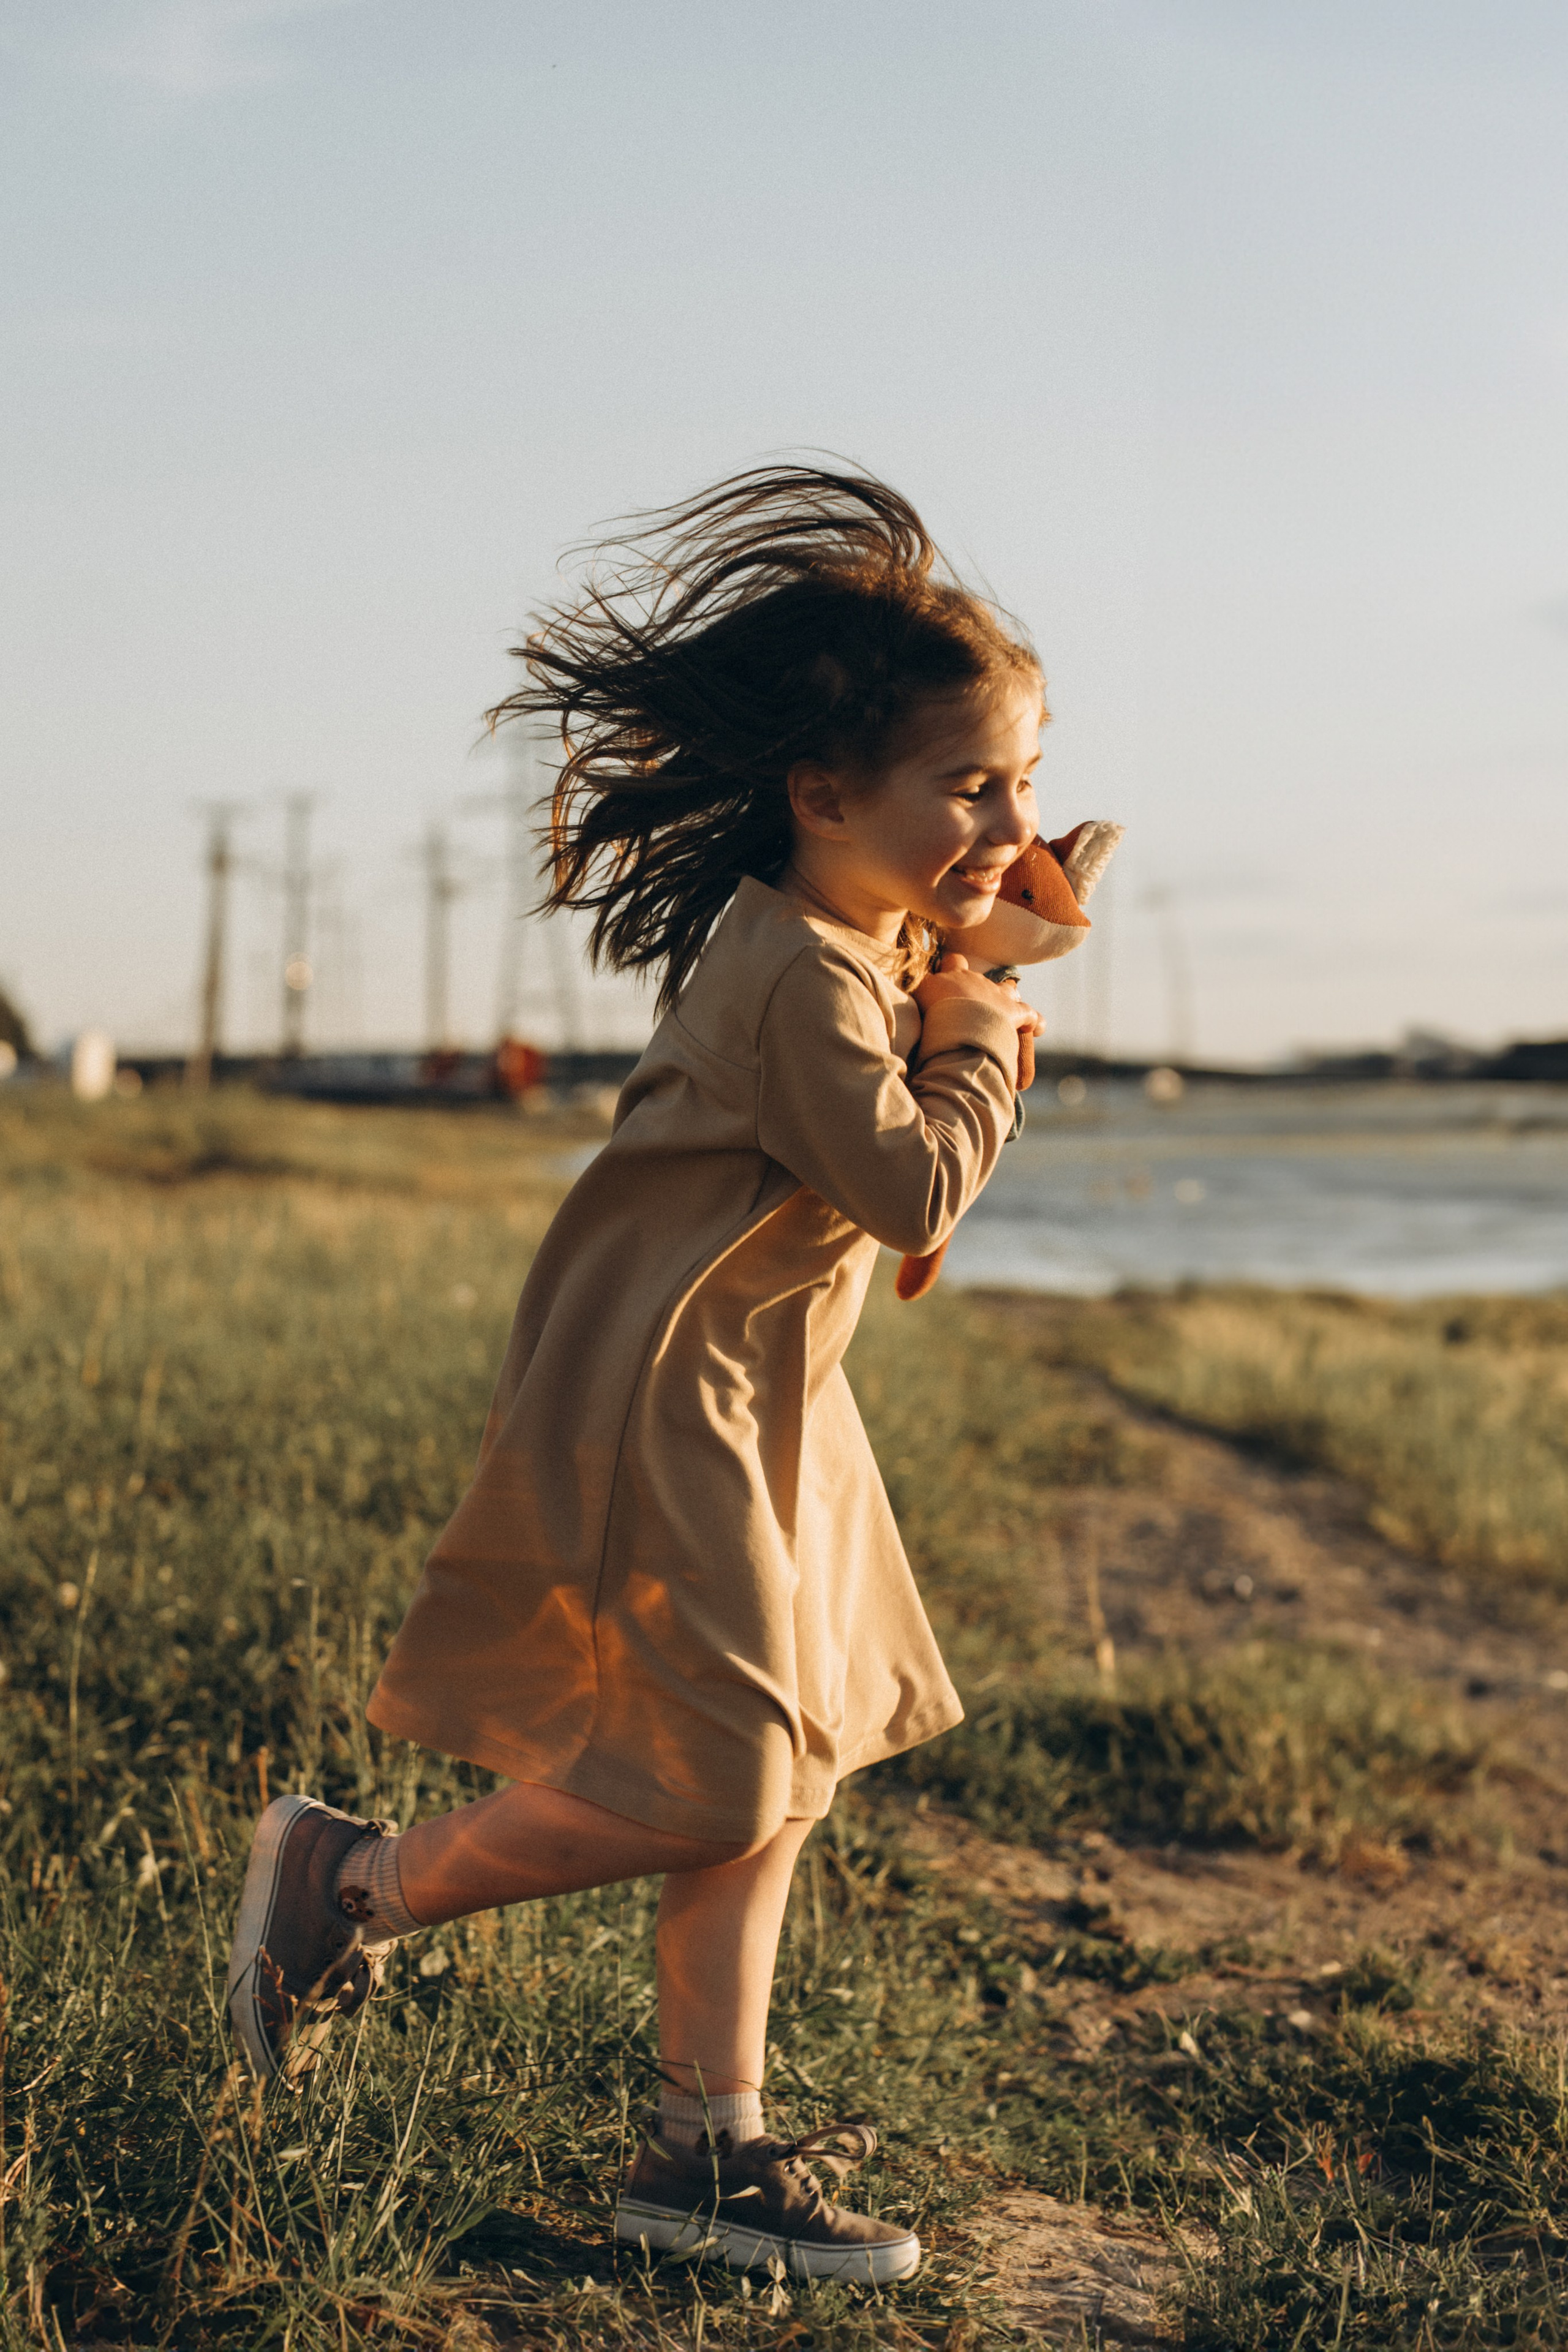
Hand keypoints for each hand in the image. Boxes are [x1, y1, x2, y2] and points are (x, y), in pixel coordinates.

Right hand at [914, 953, 1044, 1041]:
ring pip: (1006, 988)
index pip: (952, 963)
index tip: (948, 978)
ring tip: (1003, 1012)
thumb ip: (916, 994)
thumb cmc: (931, 1018)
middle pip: (979, 975)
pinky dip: (1034, 1021)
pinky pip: (1030, 1014)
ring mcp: (995, 994)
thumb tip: (904, 992)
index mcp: (949, 977)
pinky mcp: (1013, 1011)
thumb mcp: (917, 1001)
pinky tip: (1036, 1029)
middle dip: (976, 987)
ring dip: (1006, 998)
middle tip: (970, 1004)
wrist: (956, 1027)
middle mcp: (974, 980)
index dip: (951, 969)